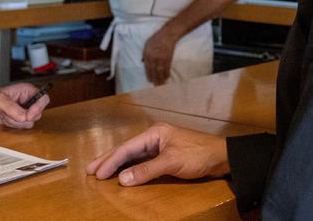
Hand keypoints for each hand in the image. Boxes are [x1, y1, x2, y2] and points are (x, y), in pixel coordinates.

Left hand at [0, 82, 49, 128]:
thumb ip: (12, 108)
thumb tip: (24, 116)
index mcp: (26, 90)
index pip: (43, 98)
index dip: (39, 107)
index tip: (28, 115)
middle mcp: (27, 100)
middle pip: (38, 112)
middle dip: (25, 117)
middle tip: (11, 114)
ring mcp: (24, 110)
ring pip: (30, 121)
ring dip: (17, 121)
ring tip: (6, 114)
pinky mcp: (19, 119)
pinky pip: (23, 126)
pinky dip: (14, 125)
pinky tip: (5, 118)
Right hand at [86, 122, 228, 184]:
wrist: (222, 157)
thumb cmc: (198, 154)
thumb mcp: (171, 162)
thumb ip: (146, 171)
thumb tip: (122, 180)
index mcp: (154, 133)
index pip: (127, 148)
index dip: (111, 161)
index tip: (97, 173)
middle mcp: (154, 137)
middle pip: (126, 149)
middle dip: (108, 159)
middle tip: (90, 170)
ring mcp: (160, 146)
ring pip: (133, 155)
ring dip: (117, 164)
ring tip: (100, 171)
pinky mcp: (165, 155)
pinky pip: (142, 161)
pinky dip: (130, 167)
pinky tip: (122, 173)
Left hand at [142, 28, 177, 84]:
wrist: (167, 35)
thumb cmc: (156, 39)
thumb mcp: (147, 45)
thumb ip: (145, 54)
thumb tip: (143, 62)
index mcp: (147, 54)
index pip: (147, 67)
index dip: (149, 75)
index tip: (150, 80)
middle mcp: (153, 57)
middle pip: (154, 71)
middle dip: (155, 79)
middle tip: (156, 86)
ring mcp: (161, 58)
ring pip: (160, 71)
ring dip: (161, 79)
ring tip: (161, 84)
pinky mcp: (168, 58)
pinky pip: (167, 68)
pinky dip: (167, 73)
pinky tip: (167, 78)